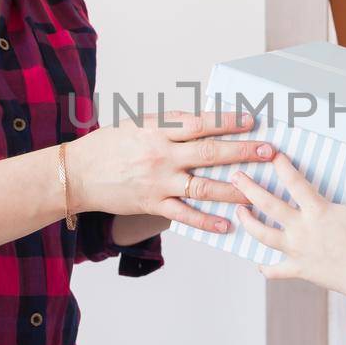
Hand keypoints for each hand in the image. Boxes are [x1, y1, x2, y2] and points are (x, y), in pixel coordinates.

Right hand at [64, 110, 273, 233]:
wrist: (76, 172)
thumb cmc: (109, 144)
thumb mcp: (138, 123)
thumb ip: (171, 124)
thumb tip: (204, 120)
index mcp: (159, 130)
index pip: (201, 123)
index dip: (228, 121)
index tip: (252, 120)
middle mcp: (162, 155)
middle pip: (209, 153)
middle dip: (242, 152)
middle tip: (269, 152)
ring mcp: (159, 182)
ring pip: (203, 186)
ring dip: (233, 189)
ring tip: (257, 191)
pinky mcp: (152, 204)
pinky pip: (184, 214)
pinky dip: (207, 221)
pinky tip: (228, 224)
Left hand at [229, 148, 345, 304]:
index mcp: (316, 211)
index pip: (294, 183)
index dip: (282, 166)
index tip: (273, 155)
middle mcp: (300, 228)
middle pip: (268, 206)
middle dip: (249, 189)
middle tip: (235, 177)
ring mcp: (296, 250)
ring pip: (263, 235)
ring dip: (248, 223)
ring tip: (238, 211)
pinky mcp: (297, 269)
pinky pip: (276, 270)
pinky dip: (267, 268)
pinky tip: (260, 265)